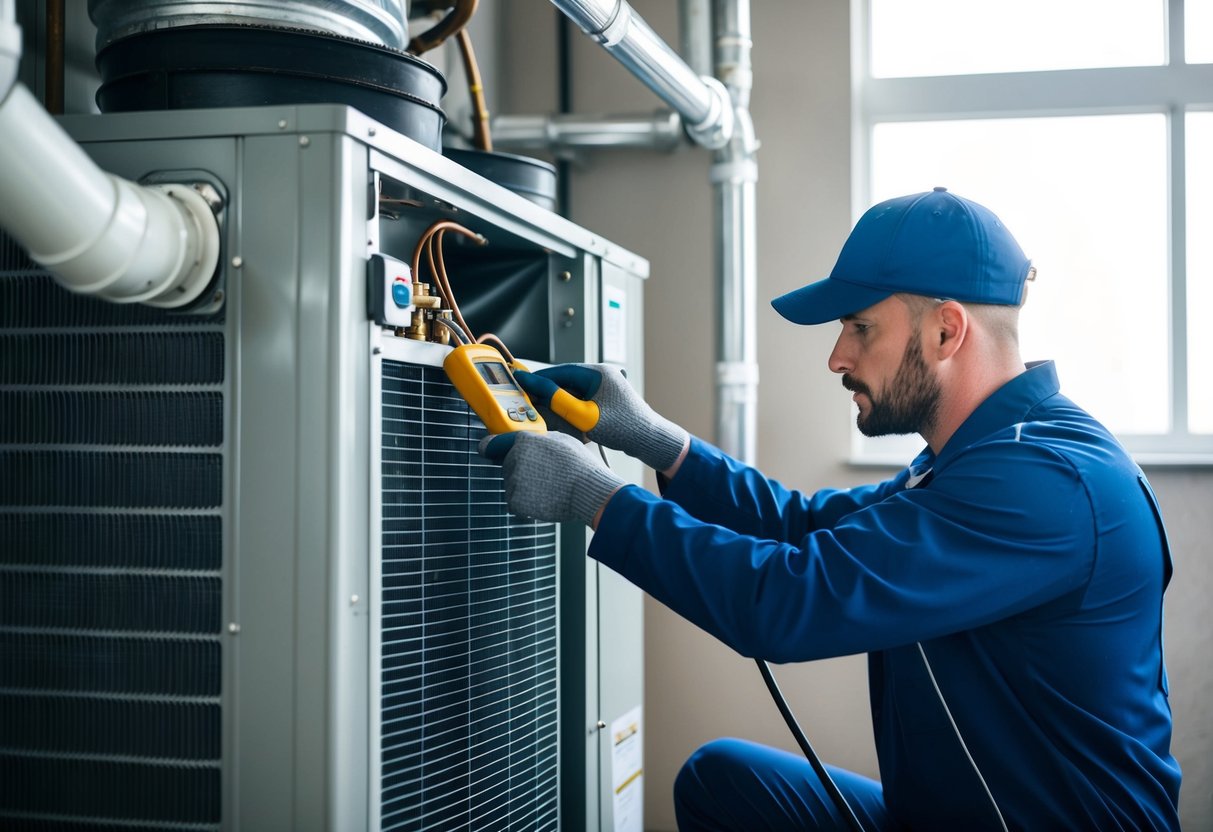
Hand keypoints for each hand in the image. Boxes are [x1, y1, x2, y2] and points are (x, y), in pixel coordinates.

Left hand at [480, 430, 625, 525]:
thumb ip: (541, 439)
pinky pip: (516, 504)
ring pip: (513, 486)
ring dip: (525, 490)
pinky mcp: (515, 501)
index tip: (485, 450)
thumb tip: (534, 441)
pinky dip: (527, 506)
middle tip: (545, 478)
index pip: (495, 443)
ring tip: (549, 490)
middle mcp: (514, 458)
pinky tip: (545, 501)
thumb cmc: (580, 465)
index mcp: (524, 440)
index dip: (492, 448)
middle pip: (508, 467)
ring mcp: (513, 480)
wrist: (588, 490)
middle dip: (522, 473)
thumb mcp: (563, 440)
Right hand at [514, 363, 688, 471]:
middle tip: (529, 398)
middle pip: (567, 380)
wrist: (649, 440)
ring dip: (559, 400)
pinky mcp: (608, 400)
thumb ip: (557, 398)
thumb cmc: (622, 427)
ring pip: (574, 391)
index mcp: (599, 372)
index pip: (562, 371)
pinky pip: (584, 399)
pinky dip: (571, 406)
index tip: (523, 383)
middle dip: (548, 390)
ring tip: (543, 408)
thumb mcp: (584, 414)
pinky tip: (563, 416)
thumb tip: (535, 385)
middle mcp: (603, 376)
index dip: (540, 378)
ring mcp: (607, 388)